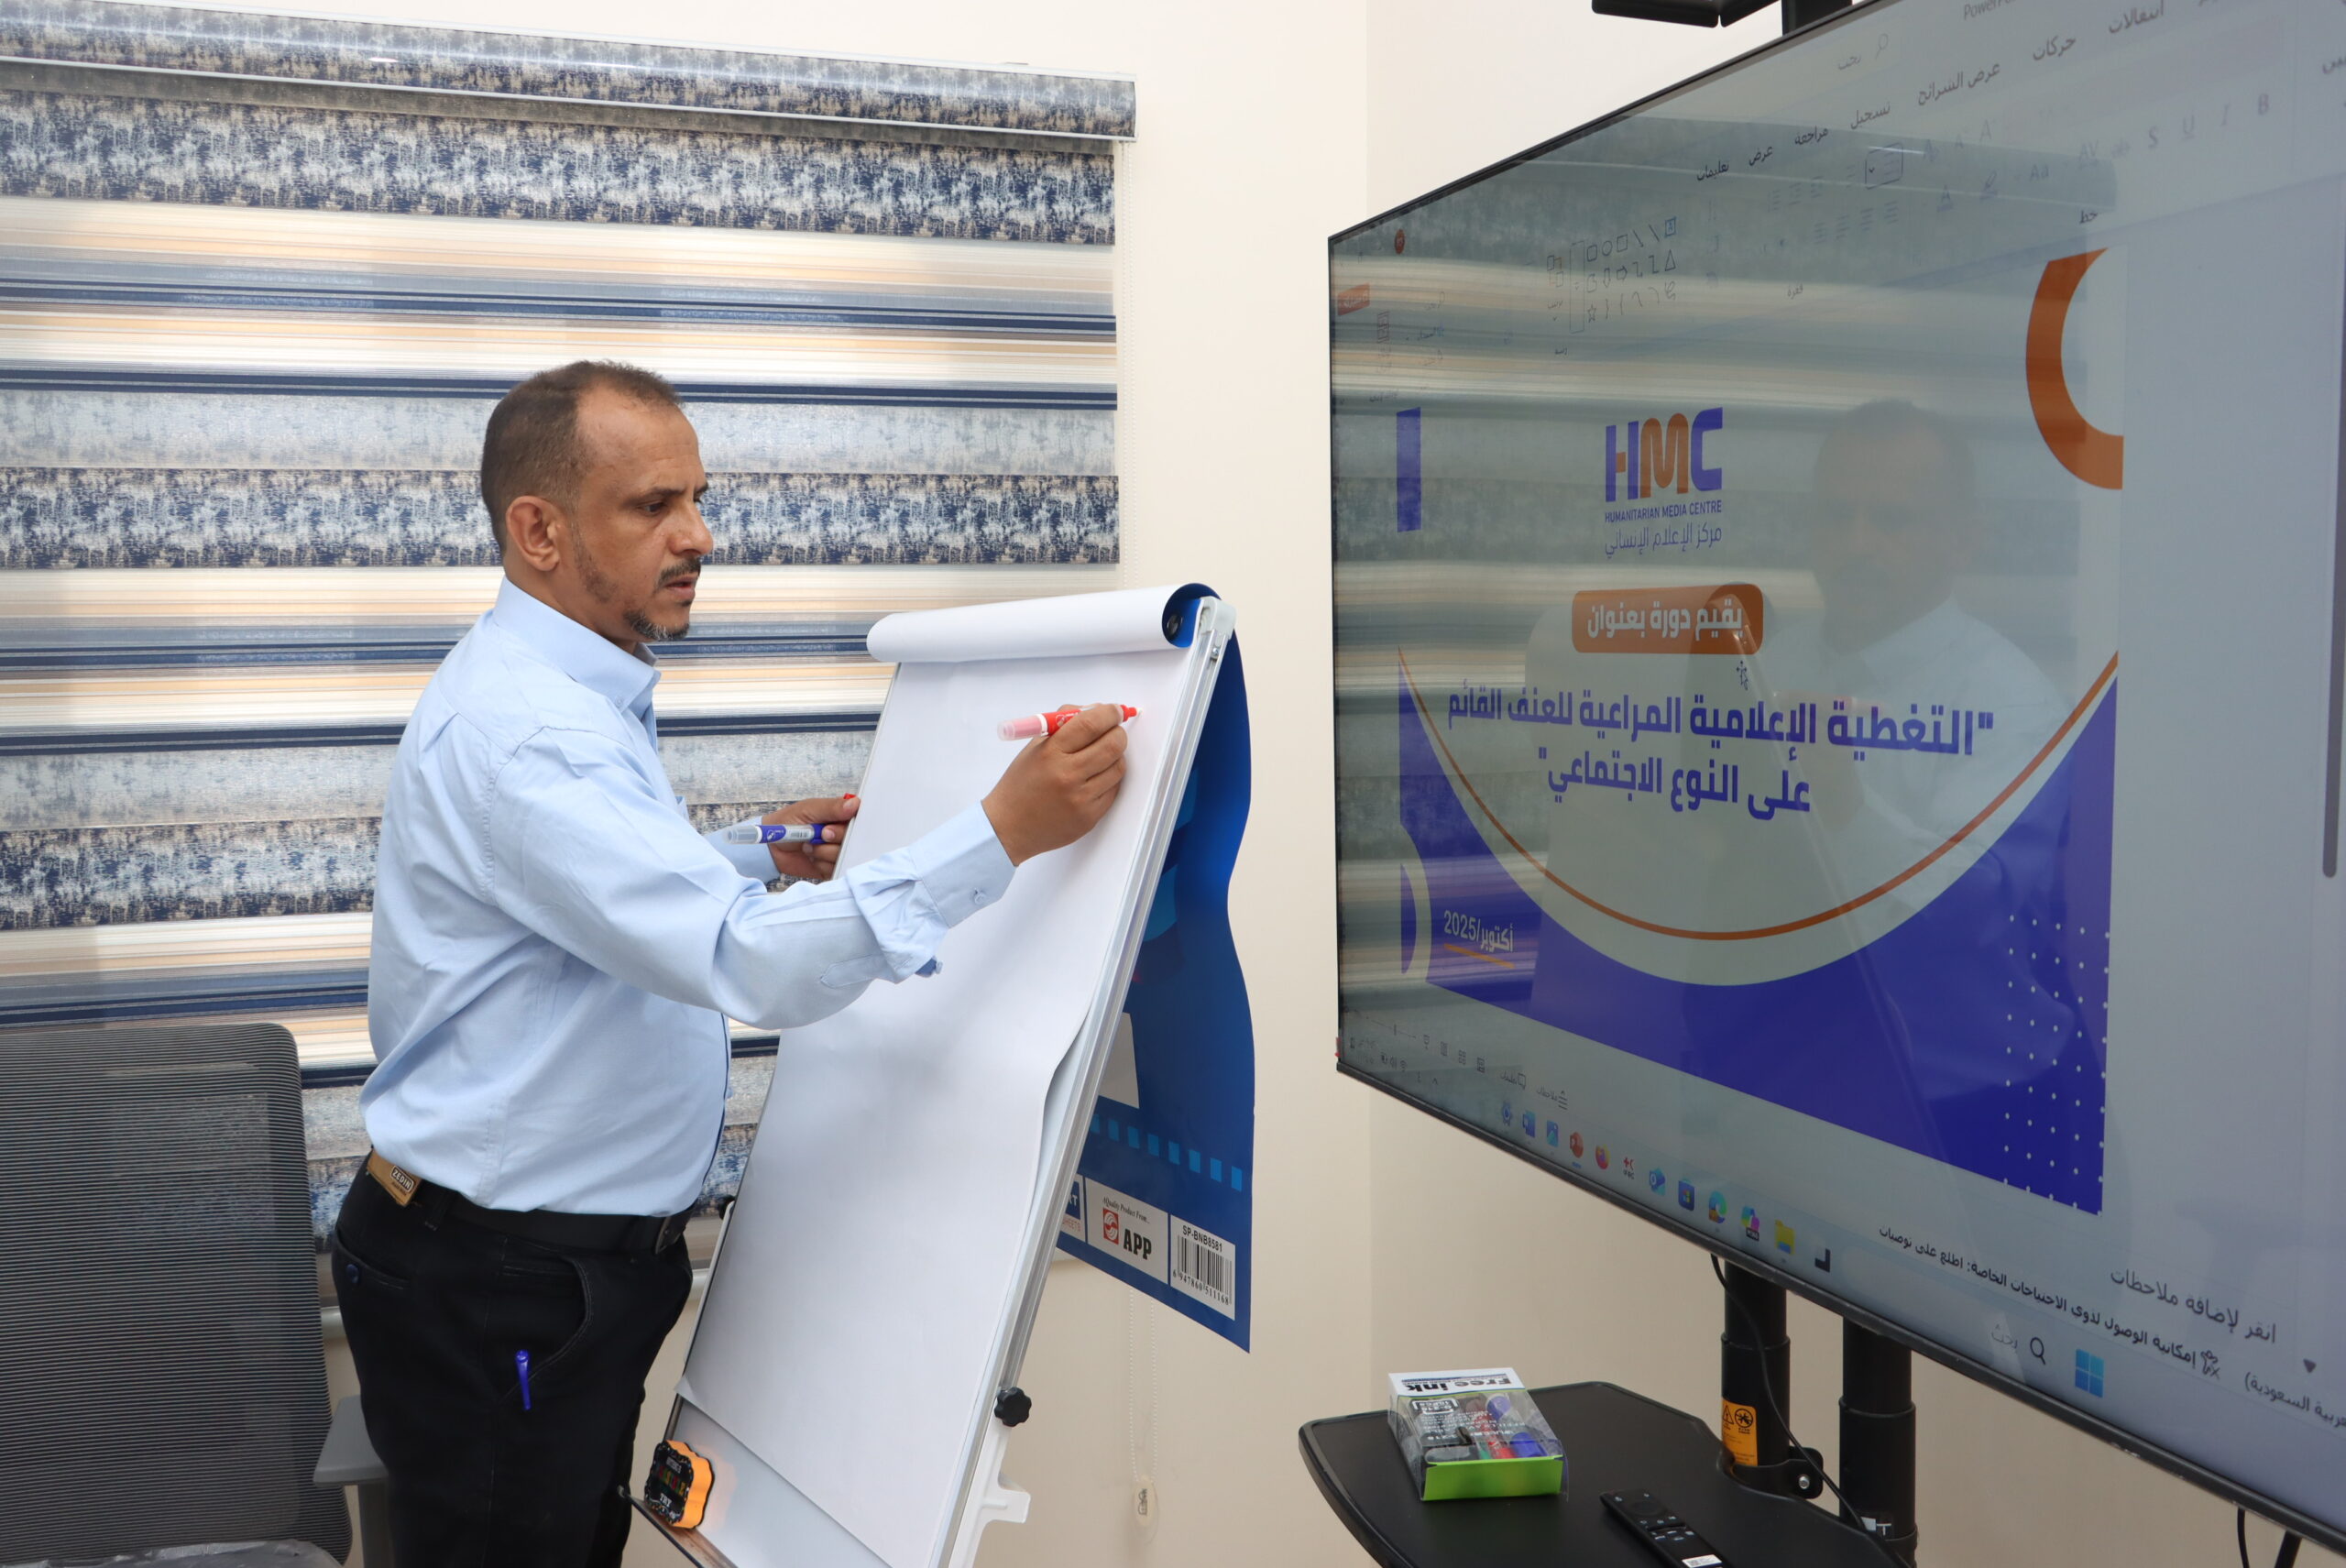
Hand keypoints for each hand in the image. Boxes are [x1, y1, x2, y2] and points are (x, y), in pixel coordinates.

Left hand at [761, 794, 857, 880]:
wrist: (771, 845)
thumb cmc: (788, 821)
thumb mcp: (810, 809)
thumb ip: (832, 807)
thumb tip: (854, 803)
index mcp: (840, 816)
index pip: (860, 819)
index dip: (850, 824)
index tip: (832, 824)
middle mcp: (842, 833)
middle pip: (854, 839)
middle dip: (834, 838)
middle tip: (821, 834)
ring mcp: (838, 850)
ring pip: (843, 854)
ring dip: (823, 851)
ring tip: (809, 846)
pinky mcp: (832, 866)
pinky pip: (835, 868)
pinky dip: (821, 863)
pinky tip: (812, 858)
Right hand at [982, 704, 1128, 864]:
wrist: (1010, 827)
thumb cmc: (1021, 785)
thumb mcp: (1034, 748)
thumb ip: (1064, 725)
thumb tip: (1097, 710)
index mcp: (1050, 753)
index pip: (1090, 724)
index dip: (1109, 713)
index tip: (1114, 711)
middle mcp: (1067, 775)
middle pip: (1112, 744)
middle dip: (1118, 733)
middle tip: (1113, 732)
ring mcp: (1081, 798)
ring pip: (1118, 767)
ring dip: (1115, 757)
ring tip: (1100, 757)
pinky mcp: (1090, 816)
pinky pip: (1114, 789)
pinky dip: (1109, 779)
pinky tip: (1093, 779)